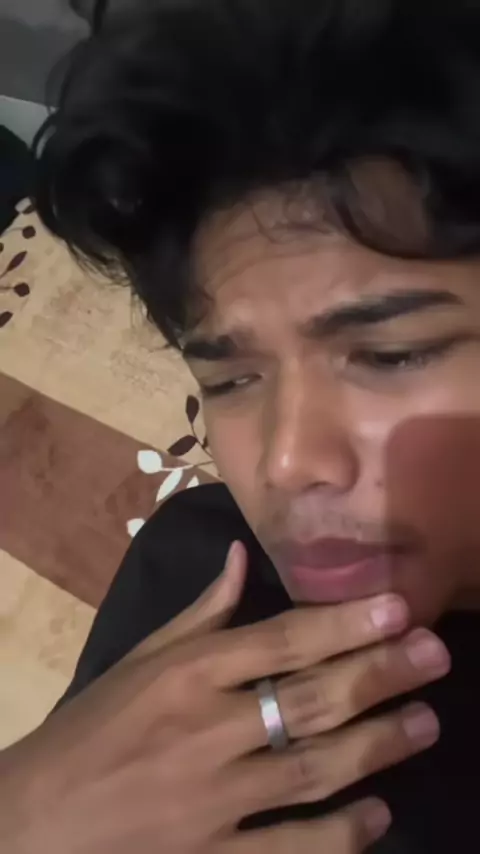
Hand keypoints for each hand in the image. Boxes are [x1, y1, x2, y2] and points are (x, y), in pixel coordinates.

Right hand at [0, 542, 449, 853]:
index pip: (282, 640)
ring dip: (378, 745)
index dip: (346, 622)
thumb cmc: (92, 728)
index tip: (398, 607)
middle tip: (434, 655)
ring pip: (313, 767)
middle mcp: (204, 730)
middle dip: (380, 674)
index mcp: (185, 673)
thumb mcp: (139, 659)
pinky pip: (290, 847)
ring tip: (425, 723)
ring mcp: (211, 800)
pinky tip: (378, 815)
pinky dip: (339, 834)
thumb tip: (242, 554)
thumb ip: (200, 611)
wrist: (34, 822)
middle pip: (310, 699)